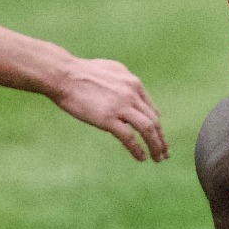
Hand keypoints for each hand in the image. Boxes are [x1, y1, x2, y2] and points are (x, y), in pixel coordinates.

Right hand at [47, 55, 168, 161]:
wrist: (63, 75)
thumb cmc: (81, 72)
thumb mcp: (111, 70)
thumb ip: (124, 82)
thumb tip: (132, 93)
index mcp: (133, 83)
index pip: (150, 109)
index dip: (156, 125)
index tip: (158, 137)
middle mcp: (132, 94)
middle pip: (153, 120)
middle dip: (161, 139)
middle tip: (165, 153)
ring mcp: (121, 106)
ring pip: (147, 129)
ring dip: (156, 146)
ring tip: (158, 158)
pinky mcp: (108, 118)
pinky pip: (129, 137)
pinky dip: (137, 149)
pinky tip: (141, 158)